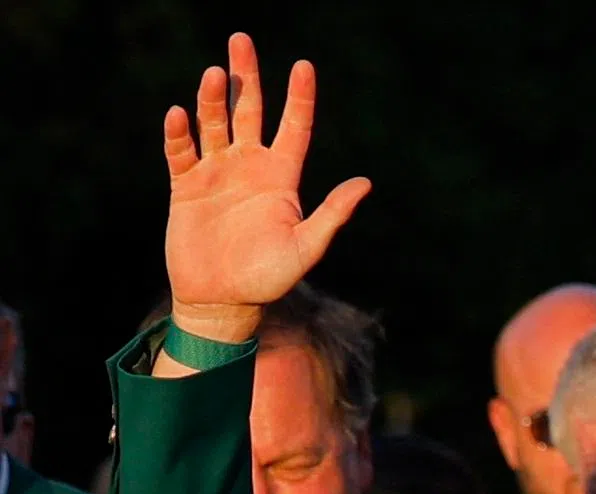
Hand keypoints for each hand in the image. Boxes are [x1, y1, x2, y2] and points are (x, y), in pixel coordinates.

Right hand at [162, 32, 370, 343]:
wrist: (223, 302)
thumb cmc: (269, 279)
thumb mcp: (305, 248)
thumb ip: (332, 214)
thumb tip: (366, 183)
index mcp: (281, 178)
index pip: (294, 128)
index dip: (299, 98)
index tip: (303, 65)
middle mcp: (249, 168)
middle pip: (249, 111)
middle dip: (246, 76)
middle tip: (241, 39)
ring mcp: (216, 174)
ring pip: (214, 124)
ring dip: (212, 100)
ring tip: (214, 74)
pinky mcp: (186, 186)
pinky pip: (181, 151)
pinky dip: (179, 133)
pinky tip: (180, 116)